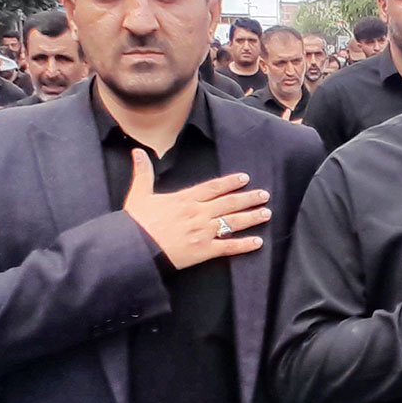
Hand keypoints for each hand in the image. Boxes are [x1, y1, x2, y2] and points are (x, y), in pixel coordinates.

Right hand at [122, 149, 267, 268]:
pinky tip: (258, 243)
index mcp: (185, 199)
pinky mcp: (203, 251)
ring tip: (266, 213)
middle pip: (229, 203)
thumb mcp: (139, 194)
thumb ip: (143, 172)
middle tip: (264, 195)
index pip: (212, 187)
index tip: (244, 178)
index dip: (230, 182)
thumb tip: (138, 151)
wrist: (134, 248)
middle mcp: (198, 213)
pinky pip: (228, 247)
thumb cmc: (136, 223)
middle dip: (248, 198)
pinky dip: (244, 245)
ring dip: (251, 217)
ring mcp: (202, 231)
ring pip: (233, 222)